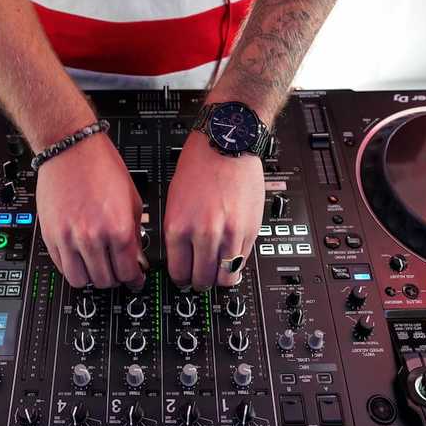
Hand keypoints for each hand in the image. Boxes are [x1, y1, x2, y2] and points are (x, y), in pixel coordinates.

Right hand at [36, 133, 145, 289]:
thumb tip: (136, 259)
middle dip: (115, 279)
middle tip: (117, 270)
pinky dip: (73, 268)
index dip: (134, 279)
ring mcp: (68, 238)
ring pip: (81, 280)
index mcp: (118, 228)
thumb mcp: (132, 199)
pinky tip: (81, 257)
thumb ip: (135, 234)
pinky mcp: (50, 236)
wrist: (70, 149)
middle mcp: (92, 237)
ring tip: (97, 266)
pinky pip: (62, 267)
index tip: (135, 280)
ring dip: (92, 277)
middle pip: (105, 280)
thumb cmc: (101, 166)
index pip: (128, 273)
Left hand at [164, 131, 265, 289]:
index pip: (178, 273)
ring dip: (220, 277)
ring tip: (216, 270)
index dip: (180, 280)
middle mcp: (204, 233)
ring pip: (226, 277)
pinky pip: (243, 261)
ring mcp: (230, 233)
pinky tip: (229, 254)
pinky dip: (235, 263)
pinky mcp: (251, 230)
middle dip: (199, 283)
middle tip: (199, 278)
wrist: (227, 143)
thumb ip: (177, 232)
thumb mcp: (174, 200)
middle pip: (202, 280)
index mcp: (179, 227)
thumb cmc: (199, 164)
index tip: (183, 279)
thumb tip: (181, 258)